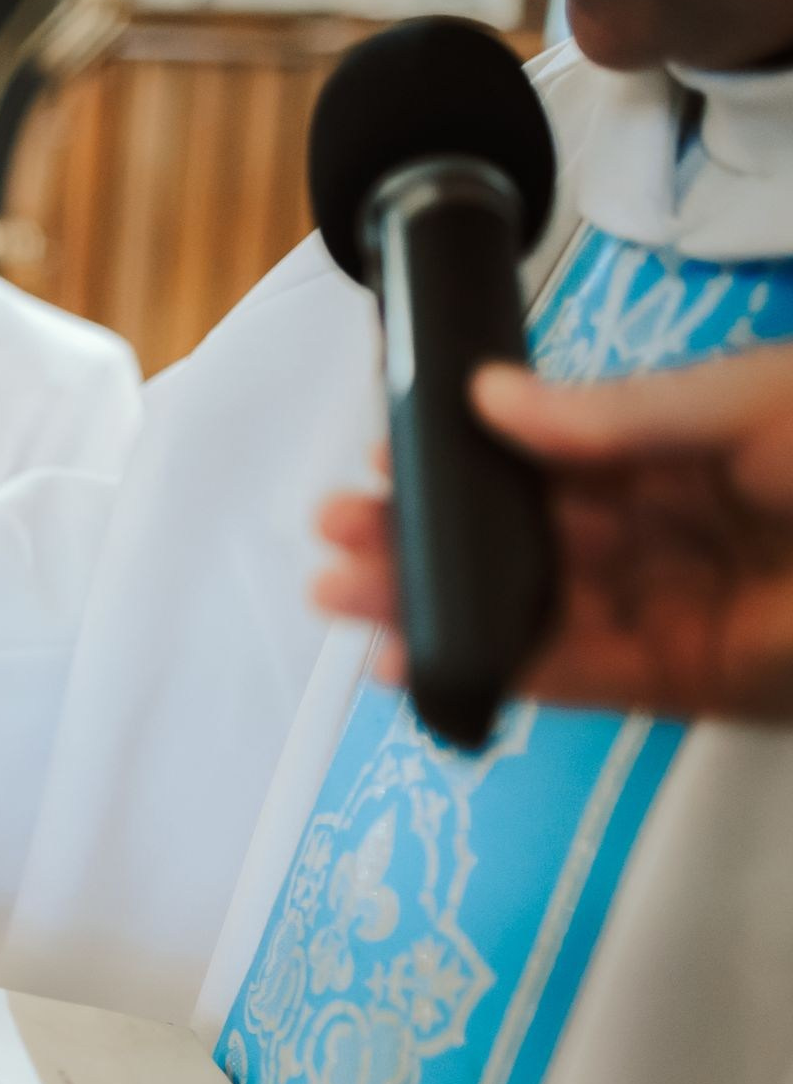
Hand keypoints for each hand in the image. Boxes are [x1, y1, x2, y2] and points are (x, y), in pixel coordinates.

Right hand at [315, 349, 792, 722]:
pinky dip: (493, 669)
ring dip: (432, 603)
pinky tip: (418, 657)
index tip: (385, 453)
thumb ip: (616, 414)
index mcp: (694, 446)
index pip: (552, 455)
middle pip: (525, 537)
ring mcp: (680, 609)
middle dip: (423, 534)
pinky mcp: (689, 683)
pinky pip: (575, 678)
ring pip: (530, 609)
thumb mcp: (750, 401)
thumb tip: (492, 400)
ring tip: (341, 591)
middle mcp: (678, 528)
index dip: (463, 458)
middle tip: (333, 529)